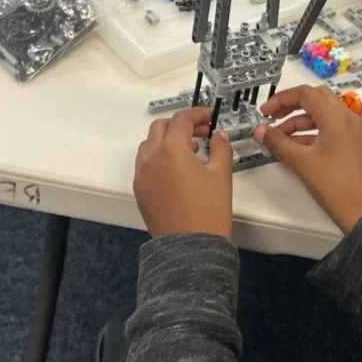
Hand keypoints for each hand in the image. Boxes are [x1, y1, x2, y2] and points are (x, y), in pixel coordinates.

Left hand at [134, 108, 233, 238]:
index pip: (182, 119)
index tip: (209, 116)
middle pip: (161, 127)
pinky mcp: (140, 190)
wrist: (190, 247)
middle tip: (201, 131)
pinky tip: (177, 169)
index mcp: (171, 149)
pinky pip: (146, 164)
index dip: (198, 114)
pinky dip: (159, 157)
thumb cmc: (208, 211)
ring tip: (190, 150)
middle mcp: (150, 158)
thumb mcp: (221, 175)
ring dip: (167, 140)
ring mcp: (142, 174)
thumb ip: (221, 148)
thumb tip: (219, 136)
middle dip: (180, 124)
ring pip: (149, 144)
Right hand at [255, 85, 361, 232]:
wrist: (361, 211)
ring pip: (323, 114)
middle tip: (273, 116)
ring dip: (300, 121)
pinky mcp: (353, 144)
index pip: (305, 94)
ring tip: (279, 136)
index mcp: (337, 118)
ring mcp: (353, 131)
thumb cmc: (337, 187)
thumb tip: (261, 131)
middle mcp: (348, 119)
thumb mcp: (301, 162)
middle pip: (316, 99)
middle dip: (291, 106)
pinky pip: (330, 128)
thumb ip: (278, 142)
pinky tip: (295, 145)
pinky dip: (311, 132)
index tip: (266, 111)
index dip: (281, 100)